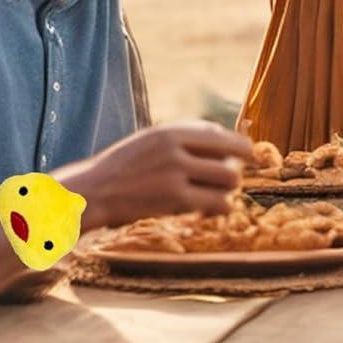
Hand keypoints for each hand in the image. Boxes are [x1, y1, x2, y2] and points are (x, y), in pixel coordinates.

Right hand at [67, 122, 251, 228]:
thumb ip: (185, 136)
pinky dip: (219, 208)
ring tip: (217, 196)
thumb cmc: (124, 167)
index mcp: (172, 131)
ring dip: (228, 191)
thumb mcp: (152, 139)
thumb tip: (225, 136)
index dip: (241, 147)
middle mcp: (176, 149)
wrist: (92, 192)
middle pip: (230, 160)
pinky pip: (216, 203)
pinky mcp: (173, 199)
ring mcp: (175, 174)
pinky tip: (209, 210)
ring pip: (228, 181)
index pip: (222, 136)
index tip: (251, 155)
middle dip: (234, 172)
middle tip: (228, 182)